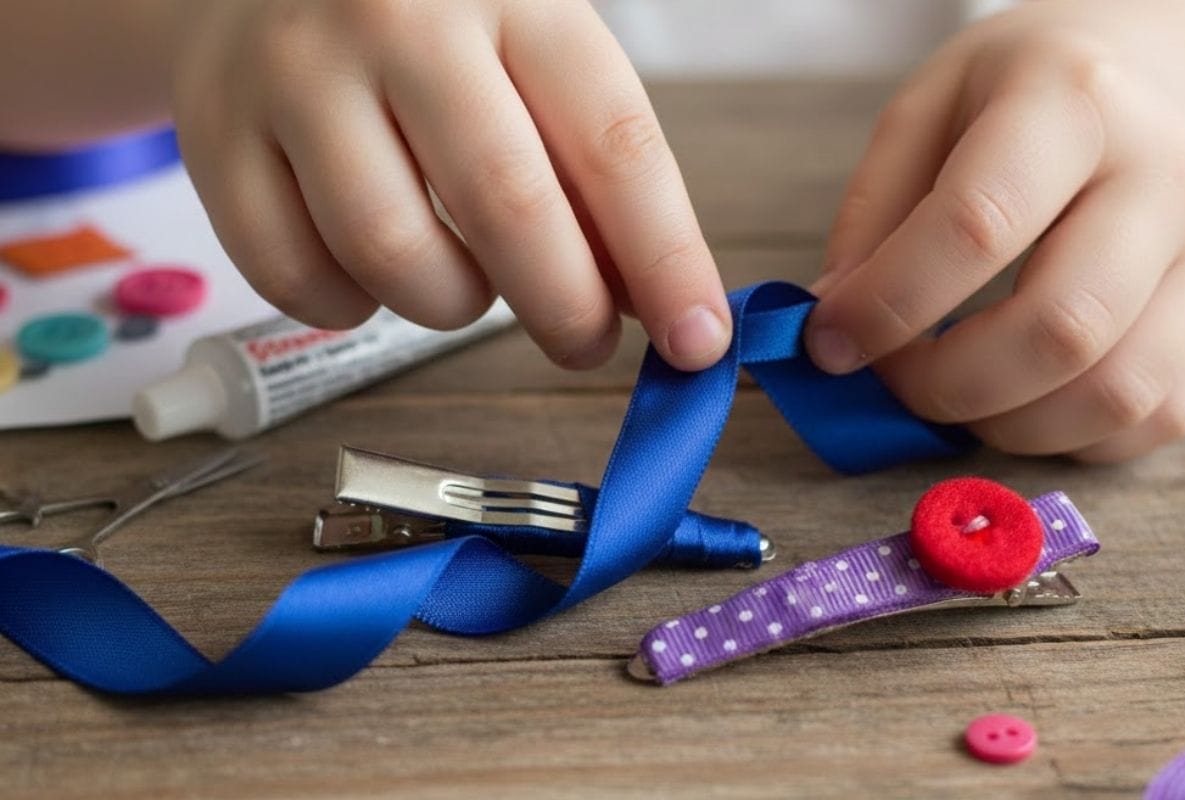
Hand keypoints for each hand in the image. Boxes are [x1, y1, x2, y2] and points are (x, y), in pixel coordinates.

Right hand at [171, 0, 730, 370]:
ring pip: (394, 254)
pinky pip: (297, 279)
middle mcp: (398, 15)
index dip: (666, 259)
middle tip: (583, 344)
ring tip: (461, 282)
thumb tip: (654, 305)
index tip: (699, 341)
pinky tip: (367, 270)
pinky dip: (349, 305)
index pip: (613, 142)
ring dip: (450, 305)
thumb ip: (589, 177)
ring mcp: (294, 71)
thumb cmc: (430, 46)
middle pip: (506, 204)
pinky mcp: (213, 133)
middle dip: (564, 307)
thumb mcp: (528, 71)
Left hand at [806, 0, 1184, 461]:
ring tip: (955, 392)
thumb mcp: (929, 109)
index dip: (888, 303)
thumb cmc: (1026, 93)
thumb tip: (837, 325)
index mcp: (1068, 105)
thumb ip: (874, 214)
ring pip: (1119, 390)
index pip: (976, 224)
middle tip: (893, 379)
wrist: (1157, 67)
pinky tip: (1024, 398)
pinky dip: (1074, 435)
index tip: (829, 342)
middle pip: (1060, 326)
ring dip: (1010, 424)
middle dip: (948, 384)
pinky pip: (1158, 414)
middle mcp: (1160, 177)